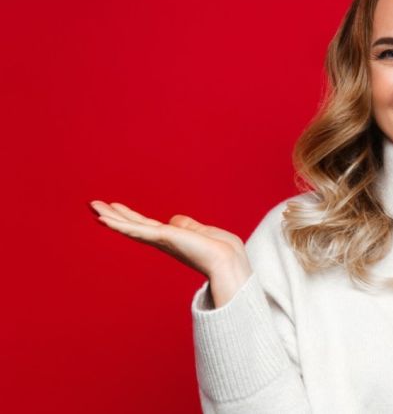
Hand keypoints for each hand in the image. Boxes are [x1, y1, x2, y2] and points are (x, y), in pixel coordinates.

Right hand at [89, 200, 249, 279]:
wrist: (227, 261)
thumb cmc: (221, 250)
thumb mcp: (201, 232)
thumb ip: (186, 225)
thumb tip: (174, 220)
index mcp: (172, 238)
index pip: (146, 225)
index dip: (130, 217)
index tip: (115, 207)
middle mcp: (163, 241)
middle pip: (133, 225)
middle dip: (114, 215)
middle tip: (94, 204)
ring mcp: (161, 240)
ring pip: (130, 226)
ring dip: (111, 216)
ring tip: (93, 206)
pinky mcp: (163, 238)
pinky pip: (137, 230)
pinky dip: (120, 225)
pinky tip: (104, 219)